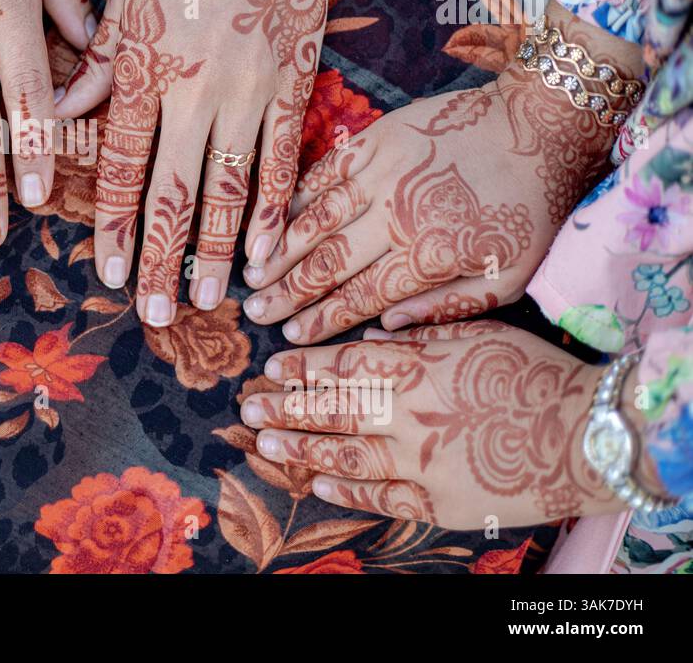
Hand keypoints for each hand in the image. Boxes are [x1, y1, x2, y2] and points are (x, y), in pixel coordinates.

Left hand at [56, 0, 351, 325]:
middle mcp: (195, 94)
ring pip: (228, 189)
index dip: (115, 227)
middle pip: (173, 192)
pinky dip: (273, 208)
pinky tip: (264, 251)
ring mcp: (248, 95)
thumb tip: (57, 117)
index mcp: (146, 72)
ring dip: (213, 250)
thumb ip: (96, 67)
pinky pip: (282, 160)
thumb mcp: (125, 1)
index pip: (124, 168)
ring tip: (203, 299)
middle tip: (152, 313)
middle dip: (160, 259)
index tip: (107, 275)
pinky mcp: (293, 89)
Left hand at [240, 321, 618, 528]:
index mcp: (413, 368)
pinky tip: (316, 483)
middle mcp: (405, 416)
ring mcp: (419, 464)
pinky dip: (346, 490)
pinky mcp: (439, 504)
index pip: (339, 367)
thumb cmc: (533, 372)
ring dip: (299, 448)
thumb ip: (414, 337)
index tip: (269, 366)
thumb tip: (365, 341)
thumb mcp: (472, 333)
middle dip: (284, 408)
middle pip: (330, 412)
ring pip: (344, 455)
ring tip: (263, 443)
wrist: (587, 434)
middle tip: (248, 407)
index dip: (300, 367)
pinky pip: (381, 497)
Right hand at [245, 4, 628, 343]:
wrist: (538, 125)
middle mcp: (398, 216)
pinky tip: (275, 219)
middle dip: (287, 291)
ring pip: (317, 219)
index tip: (289, 335)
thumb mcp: (508, 275)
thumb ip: (447, 306)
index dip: (320, 319)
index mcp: (429, 255)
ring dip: (281, 249)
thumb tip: (388, 326)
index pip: (360, 297)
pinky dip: (296, 199)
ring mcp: (383, 173)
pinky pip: (325, 173)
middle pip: (329, 262)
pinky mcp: (377, 139)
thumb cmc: (529, 207)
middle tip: (253, 311)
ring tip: (253, 272)